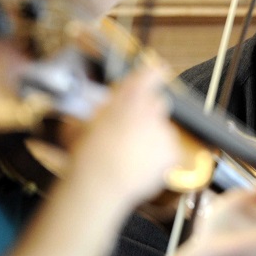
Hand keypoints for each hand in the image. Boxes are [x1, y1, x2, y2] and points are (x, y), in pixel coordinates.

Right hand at [67, 64, 178, 206]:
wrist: (100, 186)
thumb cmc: (86, 156)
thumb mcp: (83, 124)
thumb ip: (100, 111)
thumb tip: (105, 108)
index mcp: (128, 100)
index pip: (148, 76)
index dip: (153, 73)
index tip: (159, 70)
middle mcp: (150, 112)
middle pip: (158, 103)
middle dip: (148, 111)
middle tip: (130, 128)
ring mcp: (164, 132)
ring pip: (163, 128)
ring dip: (151, 137)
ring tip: (130, 155)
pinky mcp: (172, 152)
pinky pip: (169, 149)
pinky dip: (159, 156)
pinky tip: (140, 165)